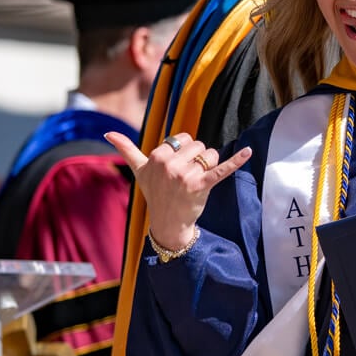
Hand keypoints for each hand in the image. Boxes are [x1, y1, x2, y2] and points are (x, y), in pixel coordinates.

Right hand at [105, 132, 251, 249]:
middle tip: (187, 177)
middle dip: (198, 158)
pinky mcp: (202, 185)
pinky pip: (222, 168)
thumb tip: (107, 133)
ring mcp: (185, 175)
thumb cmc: (155, 194)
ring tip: (197, 182)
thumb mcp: (139, 171)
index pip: (184, 138)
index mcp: (157, 156)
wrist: (168, 223)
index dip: (186, 151)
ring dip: (209, 165)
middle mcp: (170, 164)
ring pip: (210, 154)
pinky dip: (237, 160)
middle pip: (199, 145)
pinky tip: (249, 151)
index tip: (178, 166)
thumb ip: (126, 149)